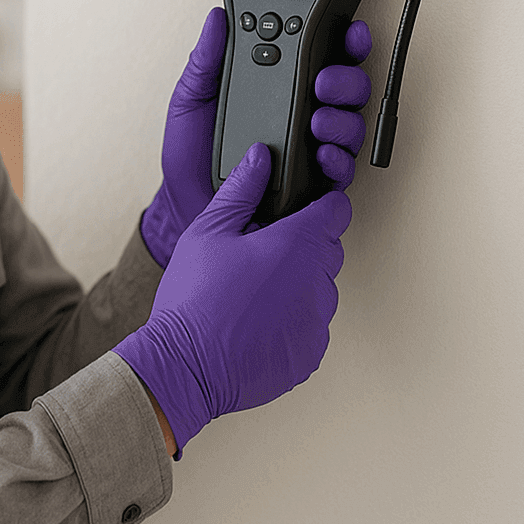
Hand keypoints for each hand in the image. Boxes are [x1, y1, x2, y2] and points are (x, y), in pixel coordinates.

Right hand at [115, 143, 350, 452]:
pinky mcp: (310, 354)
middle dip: (302, 245)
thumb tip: (260, 157)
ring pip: (320, 289)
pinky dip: (292, 320)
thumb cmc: (194, 299)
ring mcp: (318, 322)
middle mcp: (318, 282)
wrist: (186, 366)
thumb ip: (241, 189)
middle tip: (260, 251)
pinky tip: (256, 320)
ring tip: (253, 291)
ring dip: (298, 284)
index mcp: (297, 244)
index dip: (320, 205)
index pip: (337, 210)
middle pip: (328, 249)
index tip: (303, 210)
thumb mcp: (209, 230)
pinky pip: (311, 326)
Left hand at [141, 12, 373, 266]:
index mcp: (276, 86)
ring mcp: (310, 148)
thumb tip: (215, 19)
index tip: (347, 28)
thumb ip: (205, 60)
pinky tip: (322, 153)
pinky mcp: (313, 184)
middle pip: (346, 88)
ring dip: (342, 119)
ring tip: (318, 119)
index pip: (319, 56)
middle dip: (346, 78)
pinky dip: (338, 160)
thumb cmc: (191, 154)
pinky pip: (341, 170)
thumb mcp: (190, 100)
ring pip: (350, 125)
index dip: (341, 38)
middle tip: (324, 81)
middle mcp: (300, 113)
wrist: (185, 203)